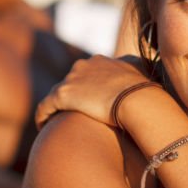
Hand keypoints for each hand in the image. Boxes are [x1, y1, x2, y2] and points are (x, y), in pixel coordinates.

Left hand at [35, 55, 151, 129]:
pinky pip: (45, 106)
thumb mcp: (143, 71)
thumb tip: (140, 66)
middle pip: (71, 82)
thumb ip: (137, 66)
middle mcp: (84, 65)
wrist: (137, 99)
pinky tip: (44, 126)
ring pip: (56, 94)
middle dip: (71, 97)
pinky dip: (43, 115)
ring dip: (56, 107)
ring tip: (56, 123)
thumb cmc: (145, 91)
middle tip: (71, 115)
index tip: (88, 103)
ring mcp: (72, 78)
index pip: (87, 73)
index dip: (86, 89)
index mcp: (100, 60)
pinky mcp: (63, 94)